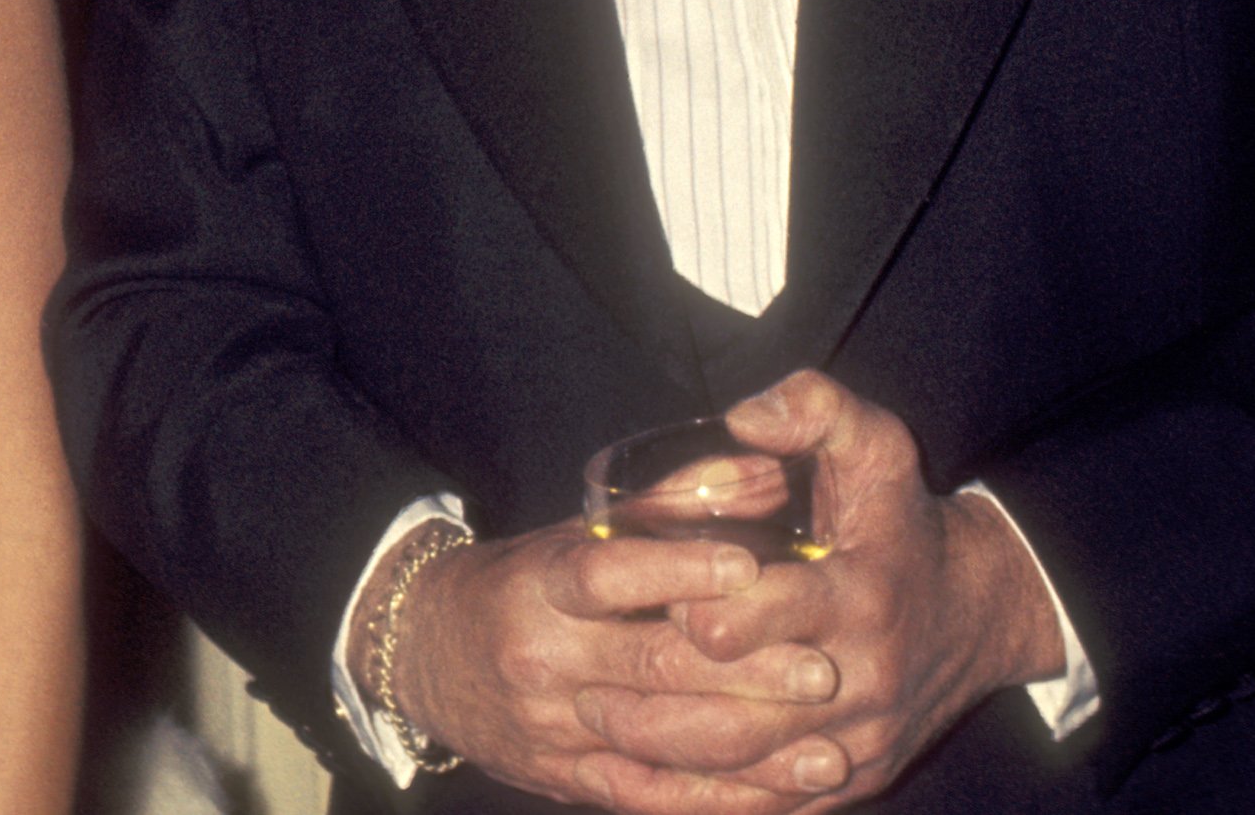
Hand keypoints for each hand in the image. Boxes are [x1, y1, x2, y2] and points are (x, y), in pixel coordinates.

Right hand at [365, 516, 850, 812]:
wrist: (426, 657)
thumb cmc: (524, 582)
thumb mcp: (580, 531)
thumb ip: (672, 500)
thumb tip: (763, 471)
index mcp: (541, 585)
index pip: (606, 575)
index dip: (677, 571)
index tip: (749, 567)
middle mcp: (544, 658)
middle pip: (649, 669)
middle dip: (743, 673)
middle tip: (820, 669)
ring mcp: (556, 728)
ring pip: (660, 744)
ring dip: (751, 752)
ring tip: (828, 745)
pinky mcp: (568, 781)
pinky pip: (650, 798)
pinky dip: (718, 802)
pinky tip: (780, 795)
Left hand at [641, 371, 1064, 809]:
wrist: (980, 611)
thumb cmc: (905, 521)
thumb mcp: (876, 445)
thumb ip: (813, 410)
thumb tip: (742, 417)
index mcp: (853, 598)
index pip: (747, 621)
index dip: (685, 610)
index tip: (650, 599)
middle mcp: (857, 680)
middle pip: (735, 715)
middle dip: (652, 704)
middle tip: (584, 691)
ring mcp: (856, 741)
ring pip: (744, 772)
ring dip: (662, 758)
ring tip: (598, 731)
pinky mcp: (852, 778)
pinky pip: (771, 808)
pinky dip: (702, 802)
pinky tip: (643, 784)